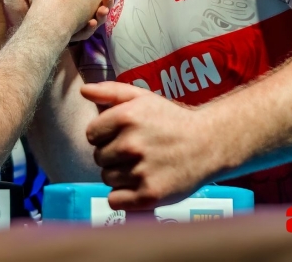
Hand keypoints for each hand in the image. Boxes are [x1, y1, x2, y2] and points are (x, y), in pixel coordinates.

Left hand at [70, 0, 112, 41]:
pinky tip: (90, 23)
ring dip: (104, 12)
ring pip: (100, 17)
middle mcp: (88, 6)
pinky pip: (86, 32)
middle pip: (104, 1)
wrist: (35, 17)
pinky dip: (89, 28)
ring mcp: (84, 20)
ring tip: (103, 9)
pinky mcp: (77, 32)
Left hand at [81, 82, 217, 210]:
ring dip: (120, 175)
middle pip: (98, 158)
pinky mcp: (148, 196)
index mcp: (126, 117)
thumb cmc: (171, 120)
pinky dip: (124, 197)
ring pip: (107, 179)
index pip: (91, 134)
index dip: (105, 136)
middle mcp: (131, 144)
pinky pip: (114, 201)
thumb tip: (84, 91)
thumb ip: (111, 92)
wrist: (208, 144)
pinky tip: (141, 184)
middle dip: (113, 155)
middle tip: (137, 152)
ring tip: (143, 166)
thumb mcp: (142, 98)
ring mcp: (140, 171)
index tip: (122, 136)